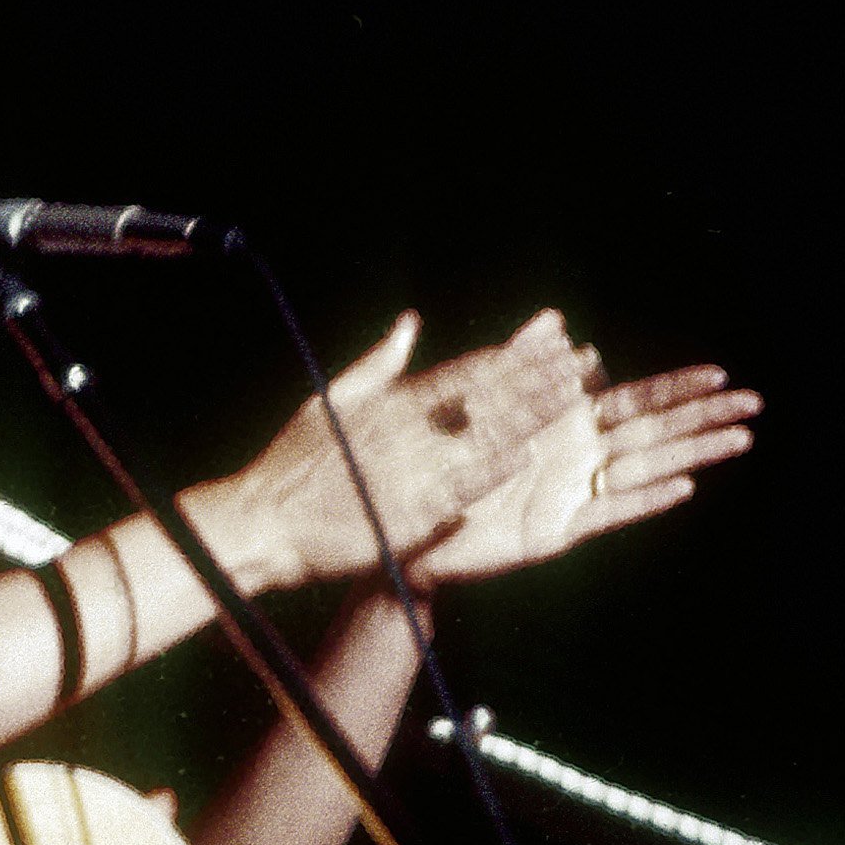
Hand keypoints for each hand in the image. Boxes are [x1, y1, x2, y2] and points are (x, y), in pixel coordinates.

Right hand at [195, 309, 596, 592]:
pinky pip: (456, 490)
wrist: (262, 523)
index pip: (467, 373)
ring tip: (570, 401)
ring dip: (527, 417)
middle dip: (537, 381)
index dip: (515, 359)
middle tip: (582, 366)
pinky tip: (523, 460)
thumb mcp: (331, 399)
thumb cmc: (292, 464)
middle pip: (485, 399)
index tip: (554, 346)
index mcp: (392, 402)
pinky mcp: (404, 512)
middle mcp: (406, 431)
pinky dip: (488, 473)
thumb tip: (410, 322)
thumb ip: (379, 363)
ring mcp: (408, 471)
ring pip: (478, 437)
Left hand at [404, 361, 758, 587]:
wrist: (408, 524)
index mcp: (565, 423)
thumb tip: (556, 318)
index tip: (721, 374)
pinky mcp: (556, 530)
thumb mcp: (478, 403)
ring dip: (692, 453)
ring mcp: (573, 493)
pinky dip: (645, 499)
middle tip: (757, 405)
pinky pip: (608, 512)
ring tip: (740, 440)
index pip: (636, 399)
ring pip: (645, 469)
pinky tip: (683, 486)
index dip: (678, 388)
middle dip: (704, 417)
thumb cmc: (444, 464)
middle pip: (655, 432)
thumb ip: (519, 363)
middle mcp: (579, 457)